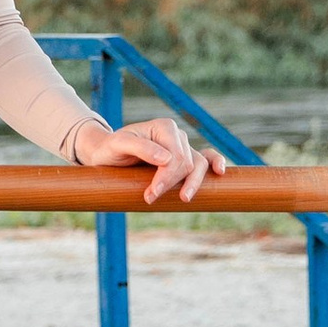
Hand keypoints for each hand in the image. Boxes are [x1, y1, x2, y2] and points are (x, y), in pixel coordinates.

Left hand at [71, 113, 225, 207]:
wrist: (107, 154)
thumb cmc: (112, 148)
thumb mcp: (119, 145)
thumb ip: (141, 148)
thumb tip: (166, 159)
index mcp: (164, 127)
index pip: (175, 156)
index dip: (166, 177)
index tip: (151, 194)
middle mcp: (177, 135)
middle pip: (187, 163)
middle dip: (172, 183)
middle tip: (150, 198)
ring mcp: (183, 146)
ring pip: (199, 165)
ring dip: (193, 183)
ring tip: (183, 199)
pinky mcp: (184, 157)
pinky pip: (206, 158)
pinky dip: (215, 164)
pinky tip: (220, 173)